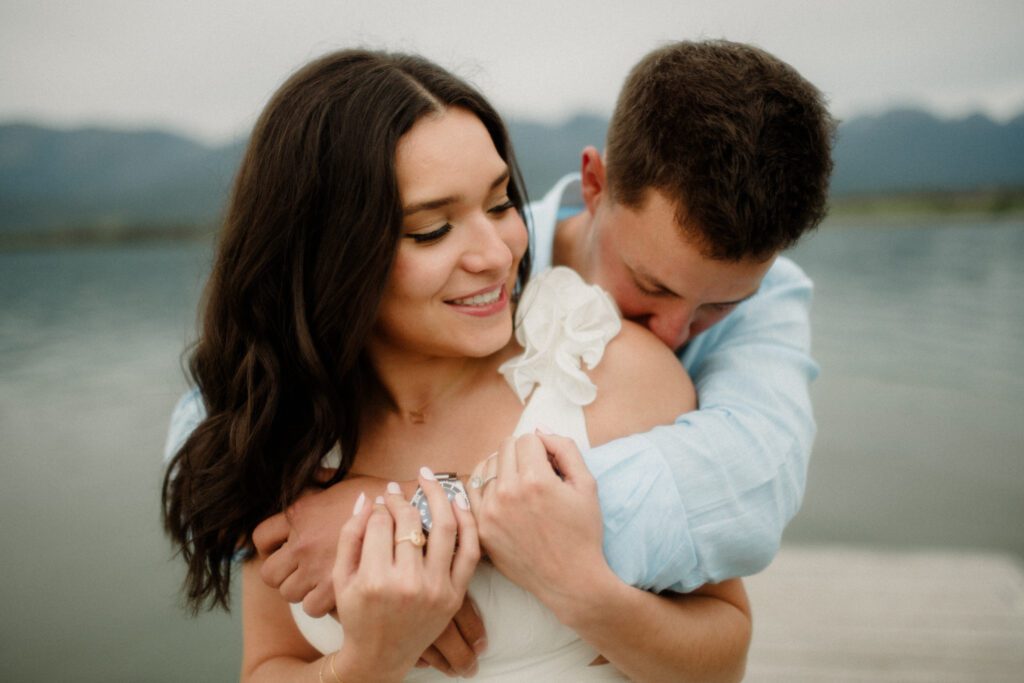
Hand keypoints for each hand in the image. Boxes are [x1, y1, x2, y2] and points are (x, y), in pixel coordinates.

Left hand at [253, 474, 375, 616]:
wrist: (407, 510)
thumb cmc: (376, 493)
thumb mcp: (341, 480)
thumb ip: (319, 481)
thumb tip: (310, 477)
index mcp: (300, 514)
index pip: (260, 537)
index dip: (267, 546)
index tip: (280, 549)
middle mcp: (303, 542)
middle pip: (269, 573)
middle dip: (282, 574)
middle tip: (299, 570)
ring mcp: (317, 568)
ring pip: (289, 594)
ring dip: (301, 590)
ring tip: (318, 583)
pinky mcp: (336, 588)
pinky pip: (311, 607)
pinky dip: (320, 603)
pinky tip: (333, 593)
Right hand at [333, 468, 479, 679]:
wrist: (381, 655)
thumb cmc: (358, 613)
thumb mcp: (341, 577)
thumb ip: (350, 535)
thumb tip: (367, 499)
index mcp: (374, 579)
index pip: (381, 523)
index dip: (380, 505)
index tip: (381, 499)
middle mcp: (406, 584)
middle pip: (409, 522)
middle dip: (402, 499)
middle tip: (398, 491)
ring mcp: (435, 590)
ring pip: (443, 528)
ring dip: (439, 496)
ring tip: (430, 479)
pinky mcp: (454, 595)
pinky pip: (468, 551)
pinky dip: (467, 523)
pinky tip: (457, 503)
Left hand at [467, 432, 610, 617]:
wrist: (570, 580)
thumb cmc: (583, 532)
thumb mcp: (587, 485)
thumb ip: (565, 448)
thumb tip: (540, 430)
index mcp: (536, 480)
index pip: (528, 439)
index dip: (543, 448)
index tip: (551, 464)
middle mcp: (508, 493)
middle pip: (506, 447)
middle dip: (523, 454)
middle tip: (537, 473)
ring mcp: (490, 512)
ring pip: (487, 465)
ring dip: (503, 467)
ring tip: (520, 483)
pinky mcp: (481, 528)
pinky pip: (472, 490)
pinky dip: (485, 485)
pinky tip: (499, 491)